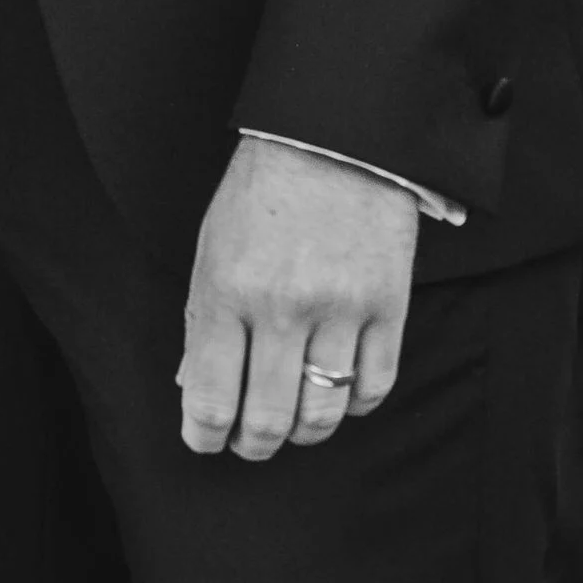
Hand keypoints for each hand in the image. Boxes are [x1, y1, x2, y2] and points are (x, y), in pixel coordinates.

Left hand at [178, 137, 417, 461]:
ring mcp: (339, 309)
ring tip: (292, 424)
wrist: (330, 137)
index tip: (205, 442)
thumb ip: (201, 319)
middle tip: (248, 444)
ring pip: (322, 413)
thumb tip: (194, 387)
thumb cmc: (261, 192)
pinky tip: (338, 394)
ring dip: (302, 432)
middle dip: (252, 445)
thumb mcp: (210, 247)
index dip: (204, 436)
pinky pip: (373, 387)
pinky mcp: (387, 306)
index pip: (210, 397)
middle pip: (267, 419)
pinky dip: (353, 405)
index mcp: (226, 290)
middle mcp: (281, 308)